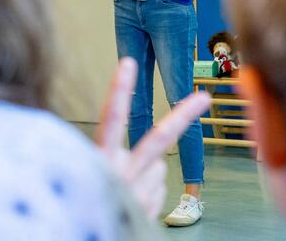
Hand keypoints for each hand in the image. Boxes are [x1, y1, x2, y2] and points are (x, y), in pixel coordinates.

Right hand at [97, 57, 209, 220]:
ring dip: (149, 176)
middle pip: (158, 139)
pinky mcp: (147, 213)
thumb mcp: (86, 175)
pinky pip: (157, 194)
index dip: (120, 90)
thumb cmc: (81, 205)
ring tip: (123, 192)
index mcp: (99, 162)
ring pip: (160, 170)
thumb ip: (113, 161)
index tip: (128, 63)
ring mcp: (137, 196)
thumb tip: (157, 162)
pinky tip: (127, 208)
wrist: (86, 240)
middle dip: (184, 115)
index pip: (111, 120)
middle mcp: (121, 176)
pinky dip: (147, 198)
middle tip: (204, 97)